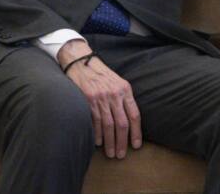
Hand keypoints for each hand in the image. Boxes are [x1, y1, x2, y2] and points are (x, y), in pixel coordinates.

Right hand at [58, 39, 141, 158]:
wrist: (83, 63)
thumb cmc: (102, 75)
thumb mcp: (118, 83)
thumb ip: (125, 99)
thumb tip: (130, 120)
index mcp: (125, 90)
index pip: (134, 115)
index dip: (136, 132)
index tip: (136, 145)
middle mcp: (115, 94)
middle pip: (122, 123)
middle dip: (123, 141)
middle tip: (121, 155)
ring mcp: (101, 98)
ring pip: (108, 125)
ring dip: (110, 142)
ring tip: (111, 153)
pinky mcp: (88, 100)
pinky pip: (94, 121)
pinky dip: (97, 134)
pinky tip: (98, 143)